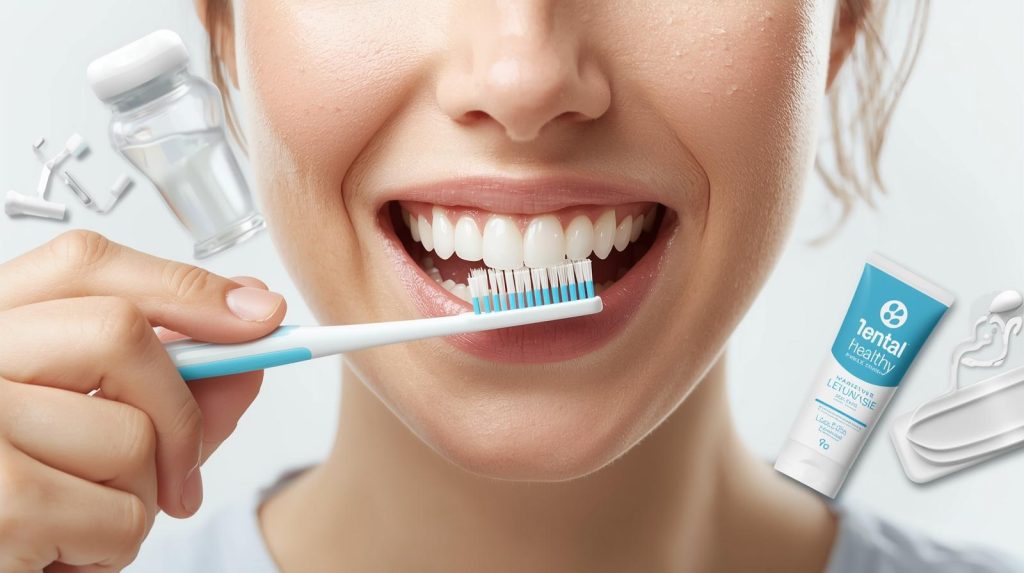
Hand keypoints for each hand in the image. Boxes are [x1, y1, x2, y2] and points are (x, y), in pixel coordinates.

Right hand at [0, 230, 286, 571]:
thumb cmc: (28, 496)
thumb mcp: (98, 428)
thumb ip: (175, 382)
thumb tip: (253, 335)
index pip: (85, 264)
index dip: (184, 287)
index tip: (259, 315)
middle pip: (121, 335)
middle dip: (180, 411)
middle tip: (182, 476)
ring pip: (133, 436)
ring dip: (141, 497)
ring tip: (82, 518)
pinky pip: (122, 516)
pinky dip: (117, 548)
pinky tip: (64, 551)